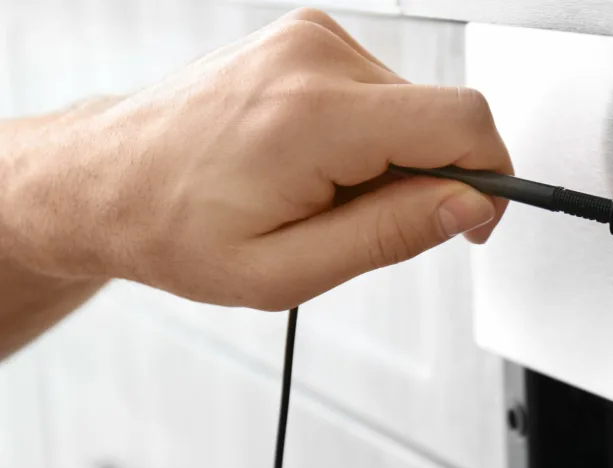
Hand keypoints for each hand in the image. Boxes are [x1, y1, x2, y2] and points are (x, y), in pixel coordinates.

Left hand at [0, 8, 510, 310]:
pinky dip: (368, 134)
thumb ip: (391, 236)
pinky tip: (316, 161)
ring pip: (412, 105)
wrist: (109, 182)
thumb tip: (469, 206)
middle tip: (363, 220)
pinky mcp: (306, 39)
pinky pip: (379, 90)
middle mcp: (315, 60)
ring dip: (392, 158)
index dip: (491, 177)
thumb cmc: (178, 228)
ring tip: (325, 191)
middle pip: (443, 115)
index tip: (474, 218)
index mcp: (315, 118)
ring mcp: (309, 40)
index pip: (463, 122)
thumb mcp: (289, 270)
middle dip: (429, 177)